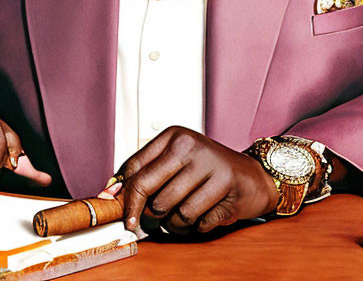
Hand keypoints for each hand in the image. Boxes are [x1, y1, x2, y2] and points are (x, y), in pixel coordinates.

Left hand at [116, 126, 277, 234]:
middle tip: (147, 222)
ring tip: (185, 214)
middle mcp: (191, 145)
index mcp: (175, 136)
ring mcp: (211, 164)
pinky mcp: (227, 186)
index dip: (125, 197)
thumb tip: (111, 194)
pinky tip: (205, 214)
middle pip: (150, 191)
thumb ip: (146, 174)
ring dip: (175, 223)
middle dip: (145, 214)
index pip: (135, 169)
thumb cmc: (208, 170)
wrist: (252, 176)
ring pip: (173, 211)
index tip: (124, 214)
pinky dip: (197, 226)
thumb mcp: (176, 162)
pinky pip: (197, 221)